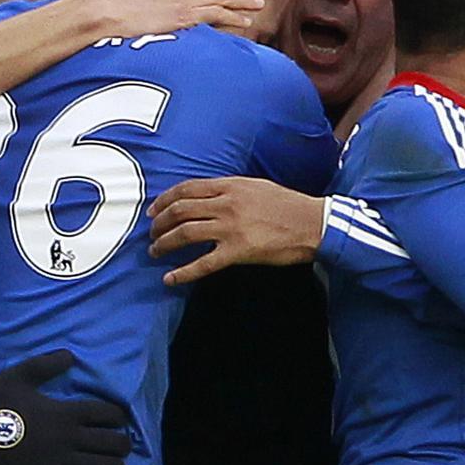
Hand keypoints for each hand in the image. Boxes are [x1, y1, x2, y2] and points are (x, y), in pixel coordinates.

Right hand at [0, 350, 130, 464]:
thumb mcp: (21, 374)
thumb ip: (48, 364)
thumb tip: (70, 356)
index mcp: (68, 411)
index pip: (110, 414)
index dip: (119, 418)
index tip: (118, 421)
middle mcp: (71, 437)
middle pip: (115, 443)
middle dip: (122, 445)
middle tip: (119, 446)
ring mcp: (61, 461)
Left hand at [148, 177, 324, 284]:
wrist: (313, 224)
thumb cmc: (289, 205)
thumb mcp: (257, 186)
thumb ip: (231, 189)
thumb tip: (209, 196)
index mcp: (231, 186)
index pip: (187, 189)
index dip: (165, 200)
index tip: (154, 210)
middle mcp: (226, 204)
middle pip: (180, 211)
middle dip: (159, 223)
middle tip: (151, 233)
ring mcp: (231, 228)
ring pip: (185, 234)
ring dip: (164, 244)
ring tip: (156, 251)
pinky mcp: (238, 251)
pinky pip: (203, 264)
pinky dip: (183, 272)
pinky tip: (170, 279)